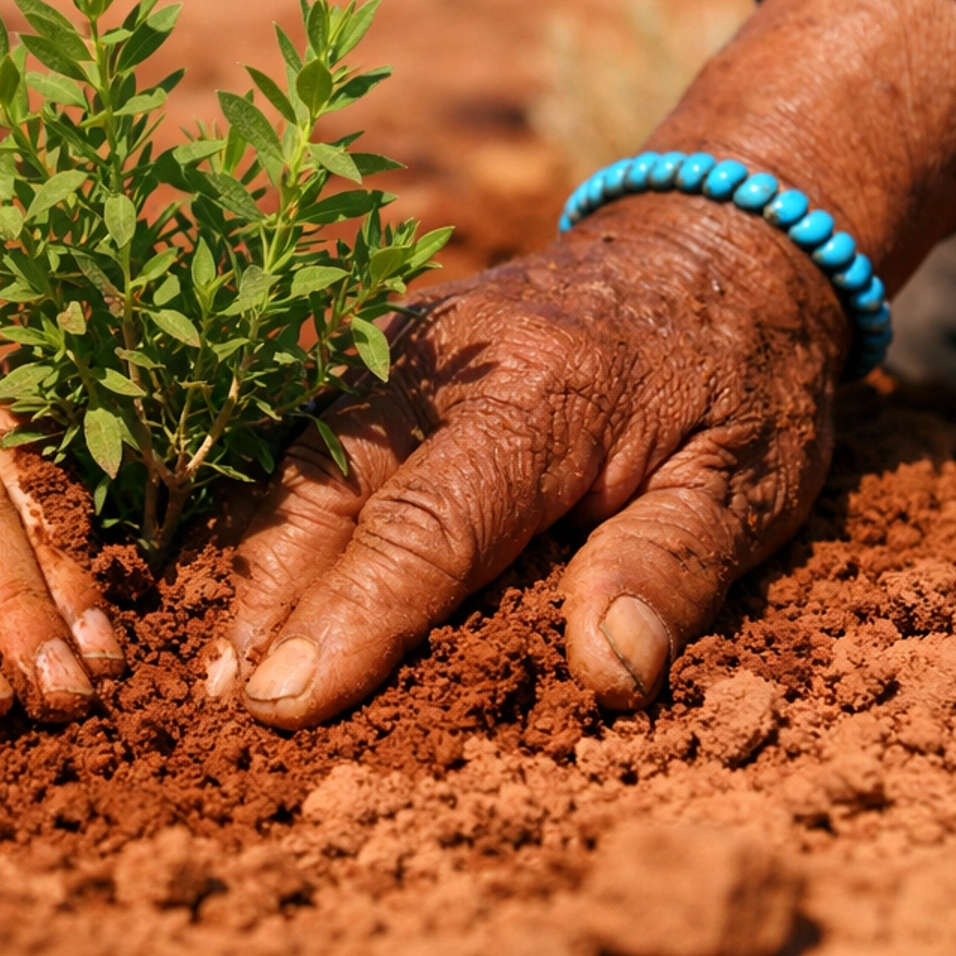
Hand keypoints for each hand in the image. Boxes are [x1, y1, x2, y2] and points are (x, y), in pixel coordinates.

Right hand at [219, 194, 846, 727]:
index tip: (289, 702)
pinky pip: (301, 448)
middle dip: (266, 604)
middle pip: (327, 492)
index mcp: (542, 395)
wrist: (712, 245)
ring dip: (248, 570)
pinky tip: (236, 599)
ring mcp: (394, 353)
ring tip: (207, 673)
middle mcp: (443, 365)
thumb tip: (606, 673)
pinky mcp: (374, 363)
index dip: (354, 618)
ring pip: (293, 467)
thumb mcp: (747, 480)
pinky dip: (263, 526)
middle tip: (222, 710)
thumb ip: (672, 570)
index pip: (430, 523)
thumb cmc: (737, 378)